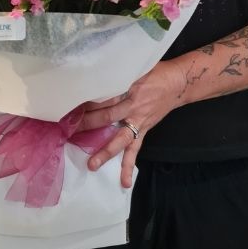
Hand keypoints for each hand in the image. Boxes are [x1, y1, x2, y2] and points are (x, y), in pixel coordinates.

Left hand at [80, 59, 184, 187]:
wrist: (177, 83)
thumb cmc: (154, 72)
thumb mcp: (136, 66)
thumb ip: (118, 72)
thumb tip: (96, 71)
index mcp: (128, 86)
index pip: (105, 95)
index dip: (88, 101)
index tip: (70, 105)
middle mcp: (132, 105)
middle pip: (107, 116)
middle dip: (88, 124)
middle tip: (69, 132)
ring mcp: (138, 120)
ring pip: (120, 138)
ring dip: (106, 151)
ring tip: (92, 165)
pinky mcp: (144, 129)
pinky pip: (135, 149)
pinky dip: (129, 165)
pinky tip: (124, 182)